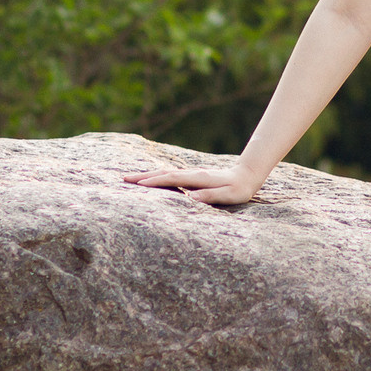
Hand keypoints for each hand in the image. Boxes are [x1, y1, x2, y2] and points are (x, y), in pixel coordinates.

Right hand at [122, 160, 267, 205]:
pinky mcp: (192, 176)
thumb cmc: (239, 189)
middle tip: (124, 179)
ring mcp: (191, 173)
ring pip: (165, 172)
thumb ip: (211, 195)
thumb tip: (192, 197)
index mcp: (198, 178)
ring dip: (148, 175)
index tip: (139, 184)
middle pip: (163, 173)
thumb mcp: (229, 195)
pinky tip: (151, 179)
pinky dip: (157, 176)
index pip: (172, 179)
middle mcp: (192, 173)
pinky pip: (170, 175)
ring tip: (131, 178)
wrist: (246, 174)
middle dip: (143, 176)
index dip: (155, 182)